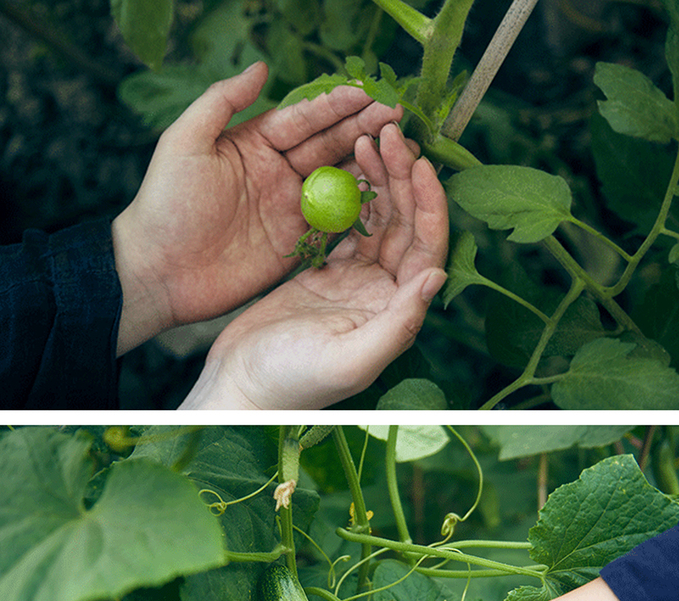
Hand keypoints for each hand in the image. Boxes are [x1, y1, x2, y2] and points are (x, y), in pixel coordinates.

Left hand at [112, 61, 403, 353]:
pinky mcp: (299, 243)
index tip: (369, 93)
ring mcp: (291, 208)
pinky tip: (389, 194)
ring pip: (341, 179)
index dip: (336, 105)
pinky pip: (338, 221)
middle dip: (365, 128)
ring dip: (372, 164)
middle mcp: (278, 172)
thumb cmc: (165, 205)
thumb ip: (222, 102)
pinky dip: (364, 207)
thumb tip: (260, 67)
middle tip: (398, 115)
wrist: (158, 272)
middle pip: (330, 144)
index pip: (304, 118)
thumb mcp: (185, 143)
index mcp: (254, 144)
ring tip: (404, 150)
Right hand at [179, 121, 448, 408]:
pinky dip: (349, 194)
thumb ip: (399, 322)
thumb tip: (437, 276)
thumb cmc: (294, 382)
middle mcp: (386, 293)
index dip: (429, 204)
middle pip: (407, 224)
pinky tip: (344, 163)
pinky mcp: (326, 273)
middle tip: (390, 133)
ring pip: (379, 219)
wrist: (241, 389)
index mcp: (399, 311)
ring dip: (379, 179)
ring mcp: (357, 281)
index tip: (419, 162)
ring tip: (368, 139)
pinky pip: (347, 224)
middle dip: (403, 177)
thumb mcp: (351, 358)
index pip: (427, 247)